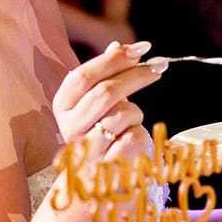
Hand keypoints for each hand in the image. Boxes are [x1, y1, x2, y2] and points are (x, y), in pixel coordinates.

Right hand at [51, 40, 167, 161]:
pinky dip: (140, 133)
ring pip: (123, 114)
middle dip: (137, 75)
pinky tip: (132, 137)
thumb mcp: (97, 100)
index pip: (84, 76)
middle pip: (105, 92)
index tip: (141, 49)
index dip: (113, 59)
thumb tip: (119, 46)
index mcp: (63, 105)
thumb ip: (106, 73)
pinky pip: (134, 138)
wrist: (97, 176)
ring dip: (136, 111)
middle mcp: (69, 127)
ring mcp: (87, 149)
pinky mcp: (107, 166)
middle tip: (159, 65)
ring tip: (133, 118)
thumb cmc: (100, 129)